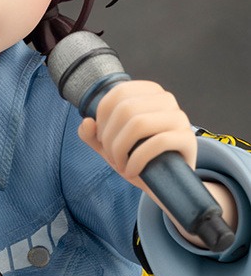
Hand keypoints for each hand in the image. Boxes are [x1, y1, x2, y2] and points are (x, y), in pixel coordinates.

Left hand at [77, 80, 195, 192]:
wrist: (165, 184)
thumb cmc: (136, 158)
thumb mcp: (109, 146)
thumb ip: (92, 134)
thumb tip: (86, 122)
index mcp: (148, 92)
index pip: (117, 94)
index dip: (102, 119)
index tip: (104, 140)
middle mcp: (166, 99)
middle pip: (125, 109)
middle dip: (110, 138)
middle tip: (112, 157)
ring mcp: (180, 118)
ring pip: (139, 124)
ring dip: (121, 150)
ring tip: (121, 165)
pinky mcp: (188, 138)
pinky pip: (158, 142)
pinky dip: (137, 160)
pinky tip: (131, 171)